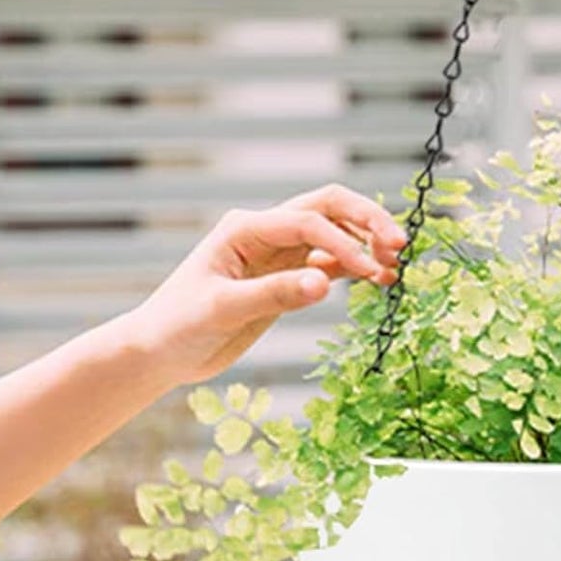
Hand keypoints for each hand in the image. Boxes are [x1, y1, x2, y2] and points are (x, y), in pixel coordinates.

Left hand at [124, 184, 406, 385]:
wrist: (159, 352)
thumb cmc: (178, 326)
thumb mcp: (223, 310)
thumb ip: (274, 294)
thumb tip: (324, 282)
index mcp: (245, 229)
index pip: (308, 222)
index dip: (344, 242)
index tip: (371, 271)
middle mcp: (265, 233)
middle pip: (328, 208)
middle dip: (366, 220)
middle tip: (400, 244)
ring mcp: (278, 254)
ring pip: (334, 233)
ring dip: (366, 243)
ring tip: (396, 266)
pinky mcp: (286, 277)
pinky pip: (330, 263)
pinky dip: (356, 267)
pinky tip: (380, 280)